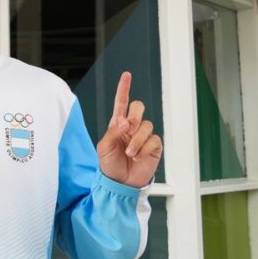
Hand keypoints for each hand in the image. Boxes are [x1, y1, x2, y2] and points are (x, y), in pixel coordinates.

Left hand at [96, 72, 162, 188]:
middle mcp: (132, 127)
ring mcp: (144, 136)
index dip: (124, 88)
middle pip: (138, 107)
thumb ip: (113, 132)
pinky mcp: (154, 146)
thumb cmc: (109, 165)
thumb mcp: (103, 147)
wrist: (119, 183)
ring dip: (137, 140)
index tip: (127, 75)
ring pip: (146, 125)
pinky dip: (144, 148)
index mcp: (117, 124)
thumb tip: (125, 121)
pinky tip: (138, 157)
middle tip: (128, 128)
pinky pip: (154, 140)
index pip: (121, 103)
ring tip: (129, 153)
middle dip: (134, 115)